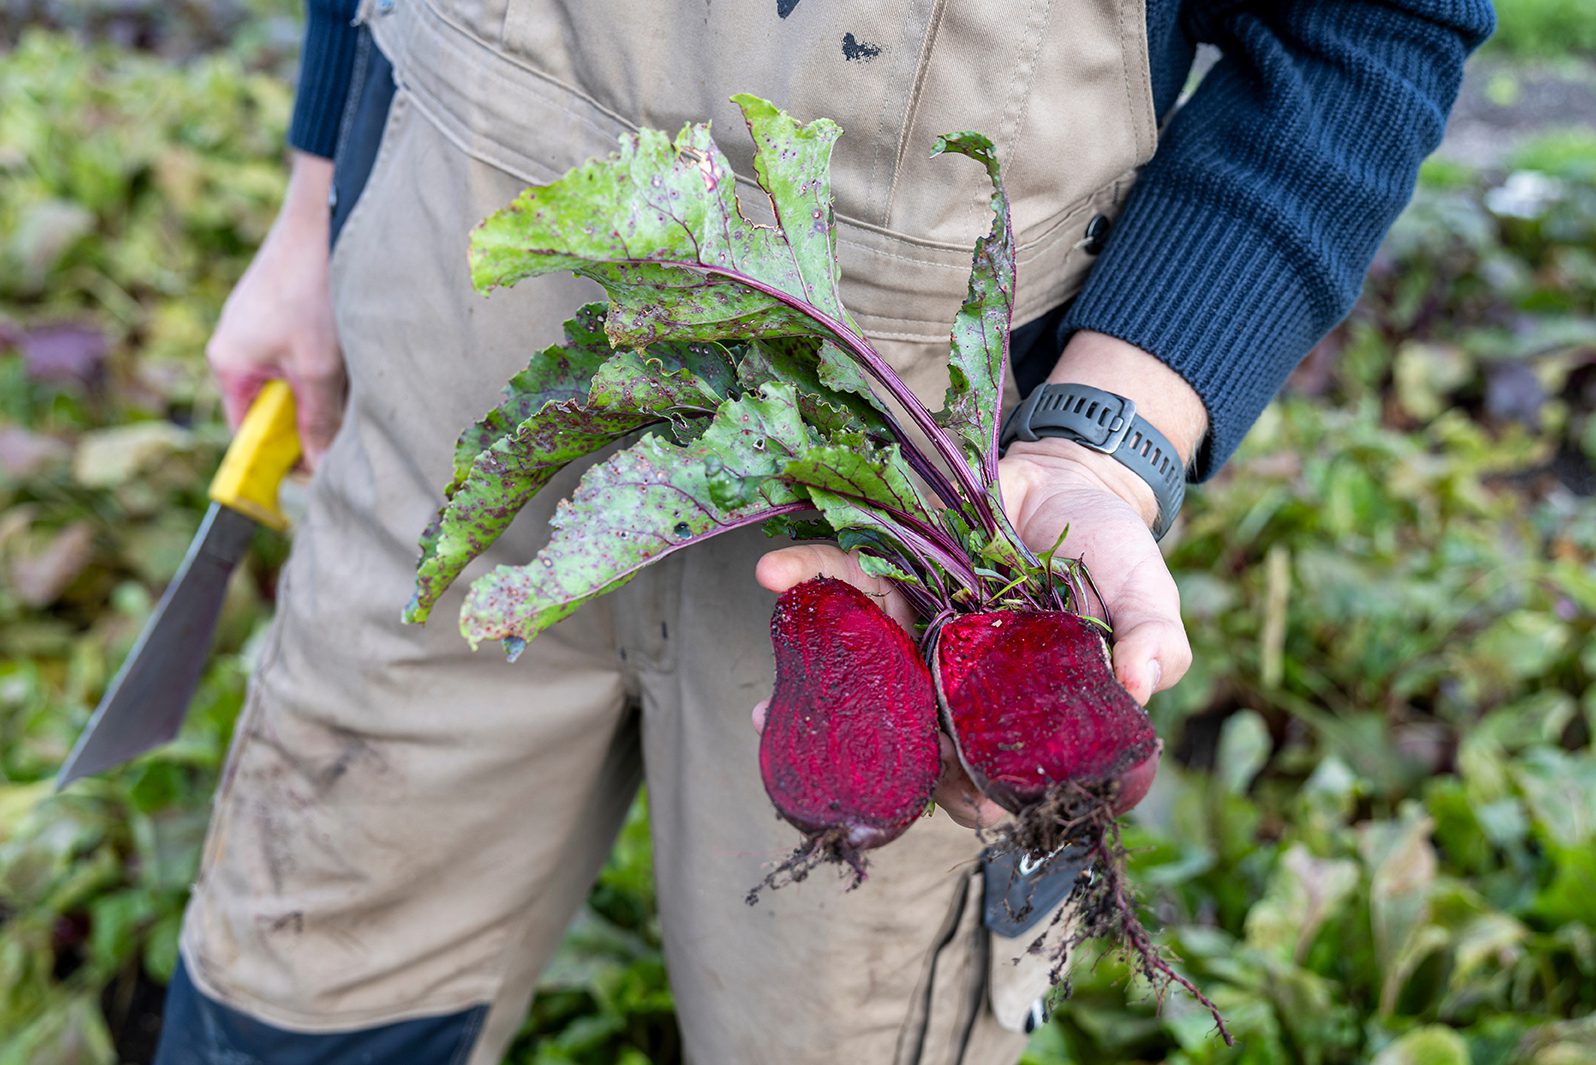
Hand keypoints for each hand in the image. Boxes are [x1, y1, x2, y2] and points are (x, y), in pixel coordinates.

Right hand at [207, 152, 344, 469]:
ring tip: (356, 389)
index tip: (313, 478)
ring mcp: (260, 325)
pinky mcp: (285, 309)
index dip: (277, 460)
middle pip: (274, 409)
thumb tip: (319, 466)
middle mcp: (238, 346)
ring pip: (296, 382)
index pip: (246, 433)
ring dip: (327, 393)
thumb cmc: (312, 288)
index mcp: (229, 364)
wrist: (324, 214)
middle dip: (310, 424)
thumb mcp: (318, 367)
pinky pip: (305, 354)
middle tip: (350, 437)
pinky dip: (330, 365)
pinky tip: (357, 358)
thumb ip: (317, 419)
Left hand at [752, 332, 1205, 828]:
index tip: (964, 807)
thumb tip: (1145, 684)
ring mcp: (917, 624)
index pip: (988, 763)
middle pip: (908, 729)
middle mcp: (955, 673)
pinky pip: (843, 579)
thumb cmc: (1108, 547)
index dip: (974, 791)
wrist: (1069, 474)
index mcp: (1013, 698)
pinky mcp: (891, 570)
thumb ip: (1151, 632)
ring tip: (764, 708)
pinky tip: (772, 574)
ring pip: (860, 664)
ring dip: (809, 684)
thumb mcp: (1141, 585)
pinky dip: (807, 575)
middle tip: (834, 771)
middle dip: (870, 759)